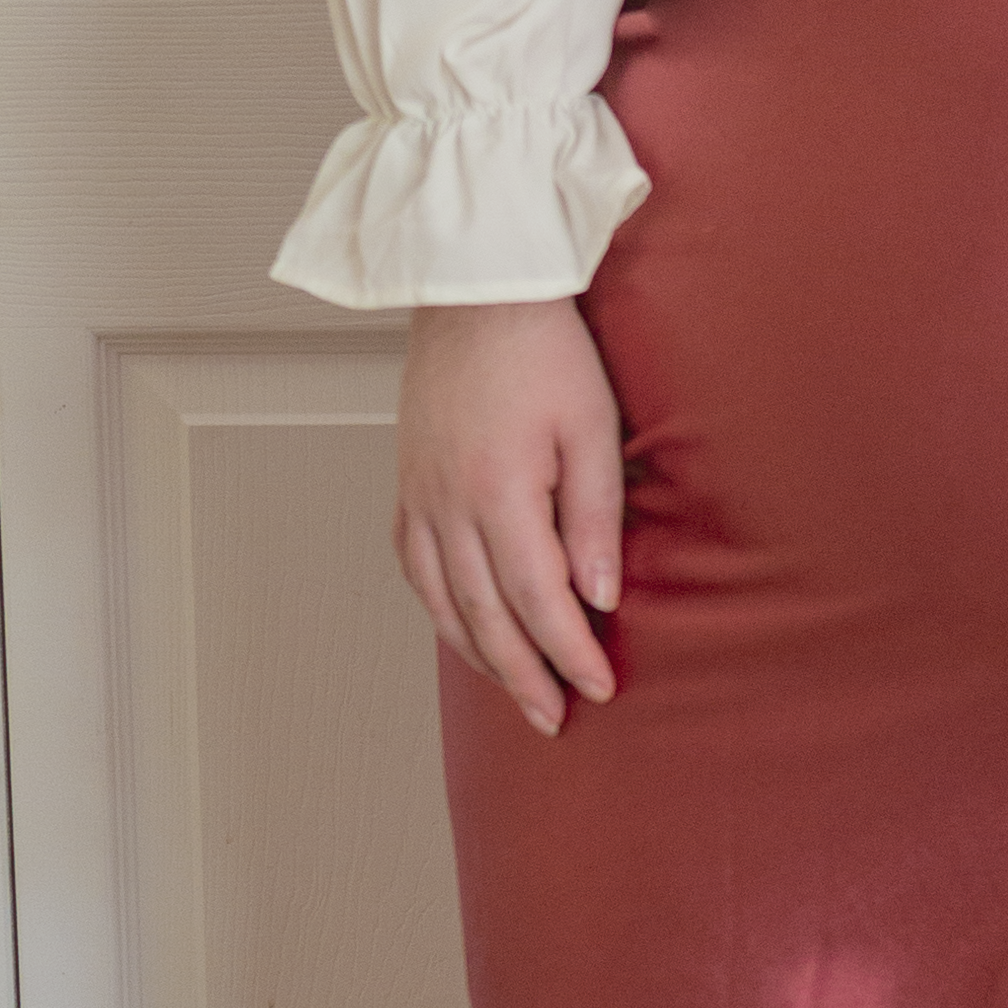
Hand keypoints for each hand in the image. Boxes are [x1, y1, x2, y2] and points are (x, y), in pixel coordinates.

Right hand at [392, 297, 624, 734]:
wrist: (476, 290)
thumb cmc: (546, 349)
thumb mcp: (593, 430)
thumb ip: (594, 519)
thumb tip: (598, 599)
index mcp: (498, 492)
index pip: (538, 600)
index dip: (569, 652)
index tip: (600, 688)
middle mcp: (447, 504)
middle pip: (486, 616)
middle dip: (524, 676)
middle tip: (556, 718)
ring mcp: (419, 495)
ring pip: (443, 602)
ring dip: (480, 655)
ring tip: (516, 692)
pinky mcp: (407, 483)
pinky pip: (415, 568)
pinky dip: (441, 611)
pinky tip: (464, 630)